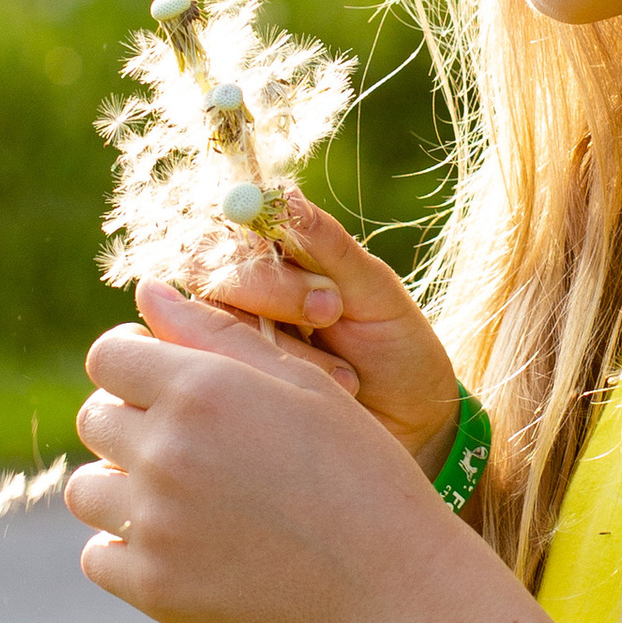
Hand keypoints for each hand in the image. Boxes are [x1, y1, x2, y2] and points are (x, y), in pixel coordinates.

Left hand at [65, 315, 461, 622]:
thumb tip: (148, 292)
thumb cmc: (360, 474)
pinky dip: (128, 549)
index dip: (135, 364)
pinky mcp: (153, 588)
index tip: (165, 382)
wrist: (391, 588)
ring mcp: (155, 524)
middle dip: (131, 422)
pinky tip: (183, 545)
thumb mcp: (306, 386)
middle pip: (96, 419)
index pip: (109, 357)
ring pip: (87, 490)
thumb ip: (218, 335)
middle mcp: (166, 451)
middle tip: (190, 445)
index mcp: (201, 389)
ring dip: (122, 487)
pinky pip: (98, 555)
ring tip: (182, 497)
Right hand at [188, 191, 461, 467]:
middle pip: (210, 267)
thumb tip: (284, 196)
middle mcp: (244, 292)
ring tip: (347, 375)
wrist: (411, 426)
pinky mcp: (227, 384)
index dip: (266, 248)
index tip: (324, 285)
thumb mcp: (375, 293)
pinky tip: (329, 396)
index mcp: (279, 253)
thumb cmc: (395, 349)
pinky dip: (280, 382)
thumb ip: (328, 247)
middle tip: (332, 313)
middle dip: (274, 291)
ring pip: (216, 322)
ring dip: (285, 347)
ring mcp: (231, 339)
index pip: (234, 224)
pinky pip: (222, 371)